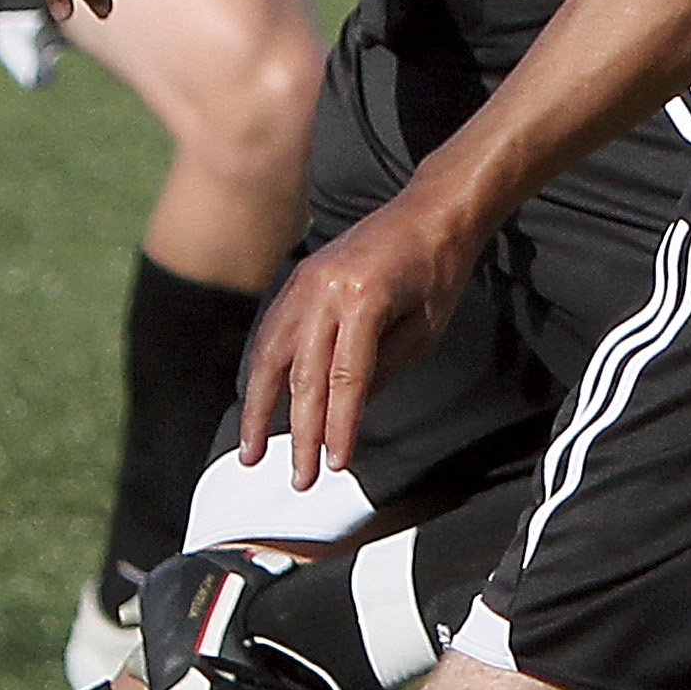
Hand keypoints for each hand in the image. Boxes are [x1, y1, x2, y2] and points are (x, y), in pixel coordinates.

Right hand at [237, 199, 480, 490]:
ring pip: (270, 357)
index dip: (338, 427)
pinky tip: (259, 404)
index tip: (334, 465)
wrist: (429, 212)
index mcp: (362, 300)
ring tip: (252, 452)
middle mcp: (323, 290)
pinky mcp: (296, 281)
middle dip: (299, 433)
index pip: (346, 380)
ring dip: (259, 409)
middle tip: (298, 478)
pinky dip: (262, 374)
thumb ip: (383, 370)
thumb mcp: (425, 328)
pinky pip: (271, 335)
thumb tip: (347, 414)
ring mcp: (303, 283)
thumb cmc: (438, 271)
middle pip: (303, 376)